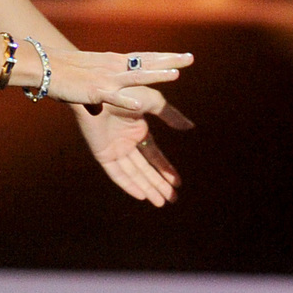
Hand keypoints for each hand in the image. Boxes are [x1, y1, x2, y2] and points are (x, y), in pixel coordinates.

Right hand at [44, 50, 190, 114]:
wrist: (46, 67)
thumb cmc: (69, 68)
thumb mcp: (96, 67)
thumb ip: (113, 70)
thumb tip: (125, 70)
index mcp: (116, 61)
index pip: (146, 58)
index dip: (166, 57)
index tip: (186, 56)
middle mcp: (115, 66)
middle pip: (146, 63)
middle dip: (169, 61)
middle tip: (190, 58)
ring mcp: (105, 78)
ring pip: (135, 76)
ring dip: (155, 75)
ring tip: (175, 75)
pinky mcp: (94, 91)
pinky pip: (112, 96)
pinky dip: (125, 99)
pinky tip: (139, 103)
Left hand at [73, 100, 194, 206]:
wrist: (101, 89)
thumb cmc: (126, 91)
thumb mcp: (154, 102)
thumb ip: (171, 115)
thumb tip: (191, 127)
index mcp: (138, 130)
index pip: (154, 155)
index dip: (165, 169)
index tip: (178, 183)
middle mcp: (126, 142)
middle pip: (145, 169)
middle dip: (159, 184)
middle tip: (172, 199)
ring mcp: (114, 148)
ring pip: (133, 174)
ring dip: (147, 188)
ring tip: (161, 202)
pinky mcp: (102, 153)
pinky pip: (117, 173)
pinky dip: (128, 185)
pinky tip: (141, 195)